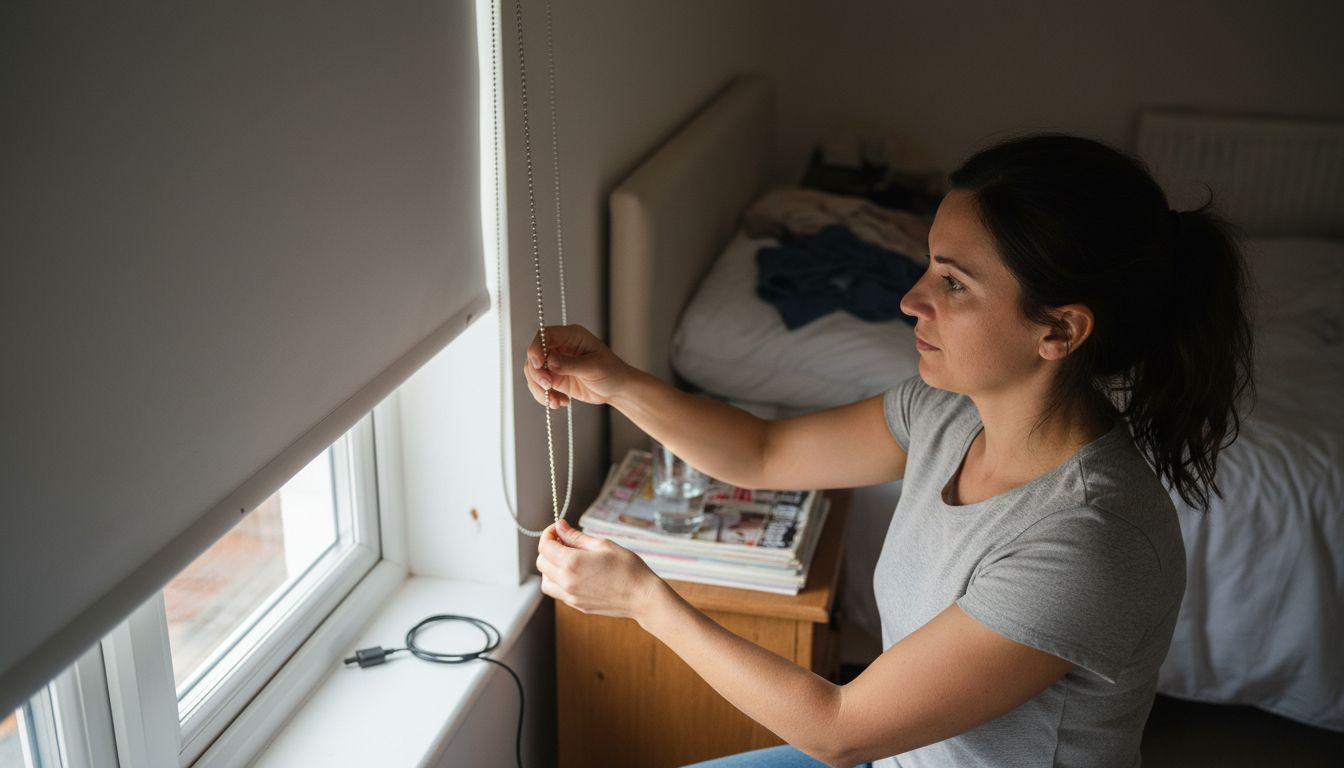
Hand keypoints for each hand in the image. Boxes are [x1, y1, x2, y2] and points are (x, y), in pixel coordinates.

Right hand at [522, 324, 632, 408]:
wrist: (617, 389)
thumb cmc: (612, 372)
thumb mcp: (594, 367)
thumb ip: (570, 364)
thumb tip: (550, 361)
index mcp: (571, 336)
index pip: (544, 335)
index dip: (536, 348)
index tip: (538, 365)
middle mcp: (560, 347)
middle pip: (534, 355)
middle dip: (537, 373)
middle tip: (548, 386)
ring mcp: (556, 363)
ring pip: (533, 372)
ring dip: (540, 388)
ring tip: (556, 401)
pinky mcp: (555, 378)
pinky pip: (540, 386)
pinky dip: (546, 396)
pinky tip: (560, 403)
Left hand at [536, 519, 664, 621]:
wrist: (641, 597)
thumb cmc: (628, 568)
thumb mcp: (603, 545)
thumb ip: (576, 537)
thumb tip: (560, 527)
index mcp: (572, 563)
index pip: (545, 546)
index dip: (548, 533)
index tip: (558, 529)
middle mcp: (566, 582)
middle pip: (541, 563)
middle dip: (549, 548)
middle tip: (565, 541)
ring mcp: (570, 596)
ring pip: (545, 580)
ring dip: (550, 567)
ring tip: (569, 559)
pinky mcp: (576, 605)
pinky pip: (557, 592)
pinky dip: (558, 580)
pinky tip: (576, 573)